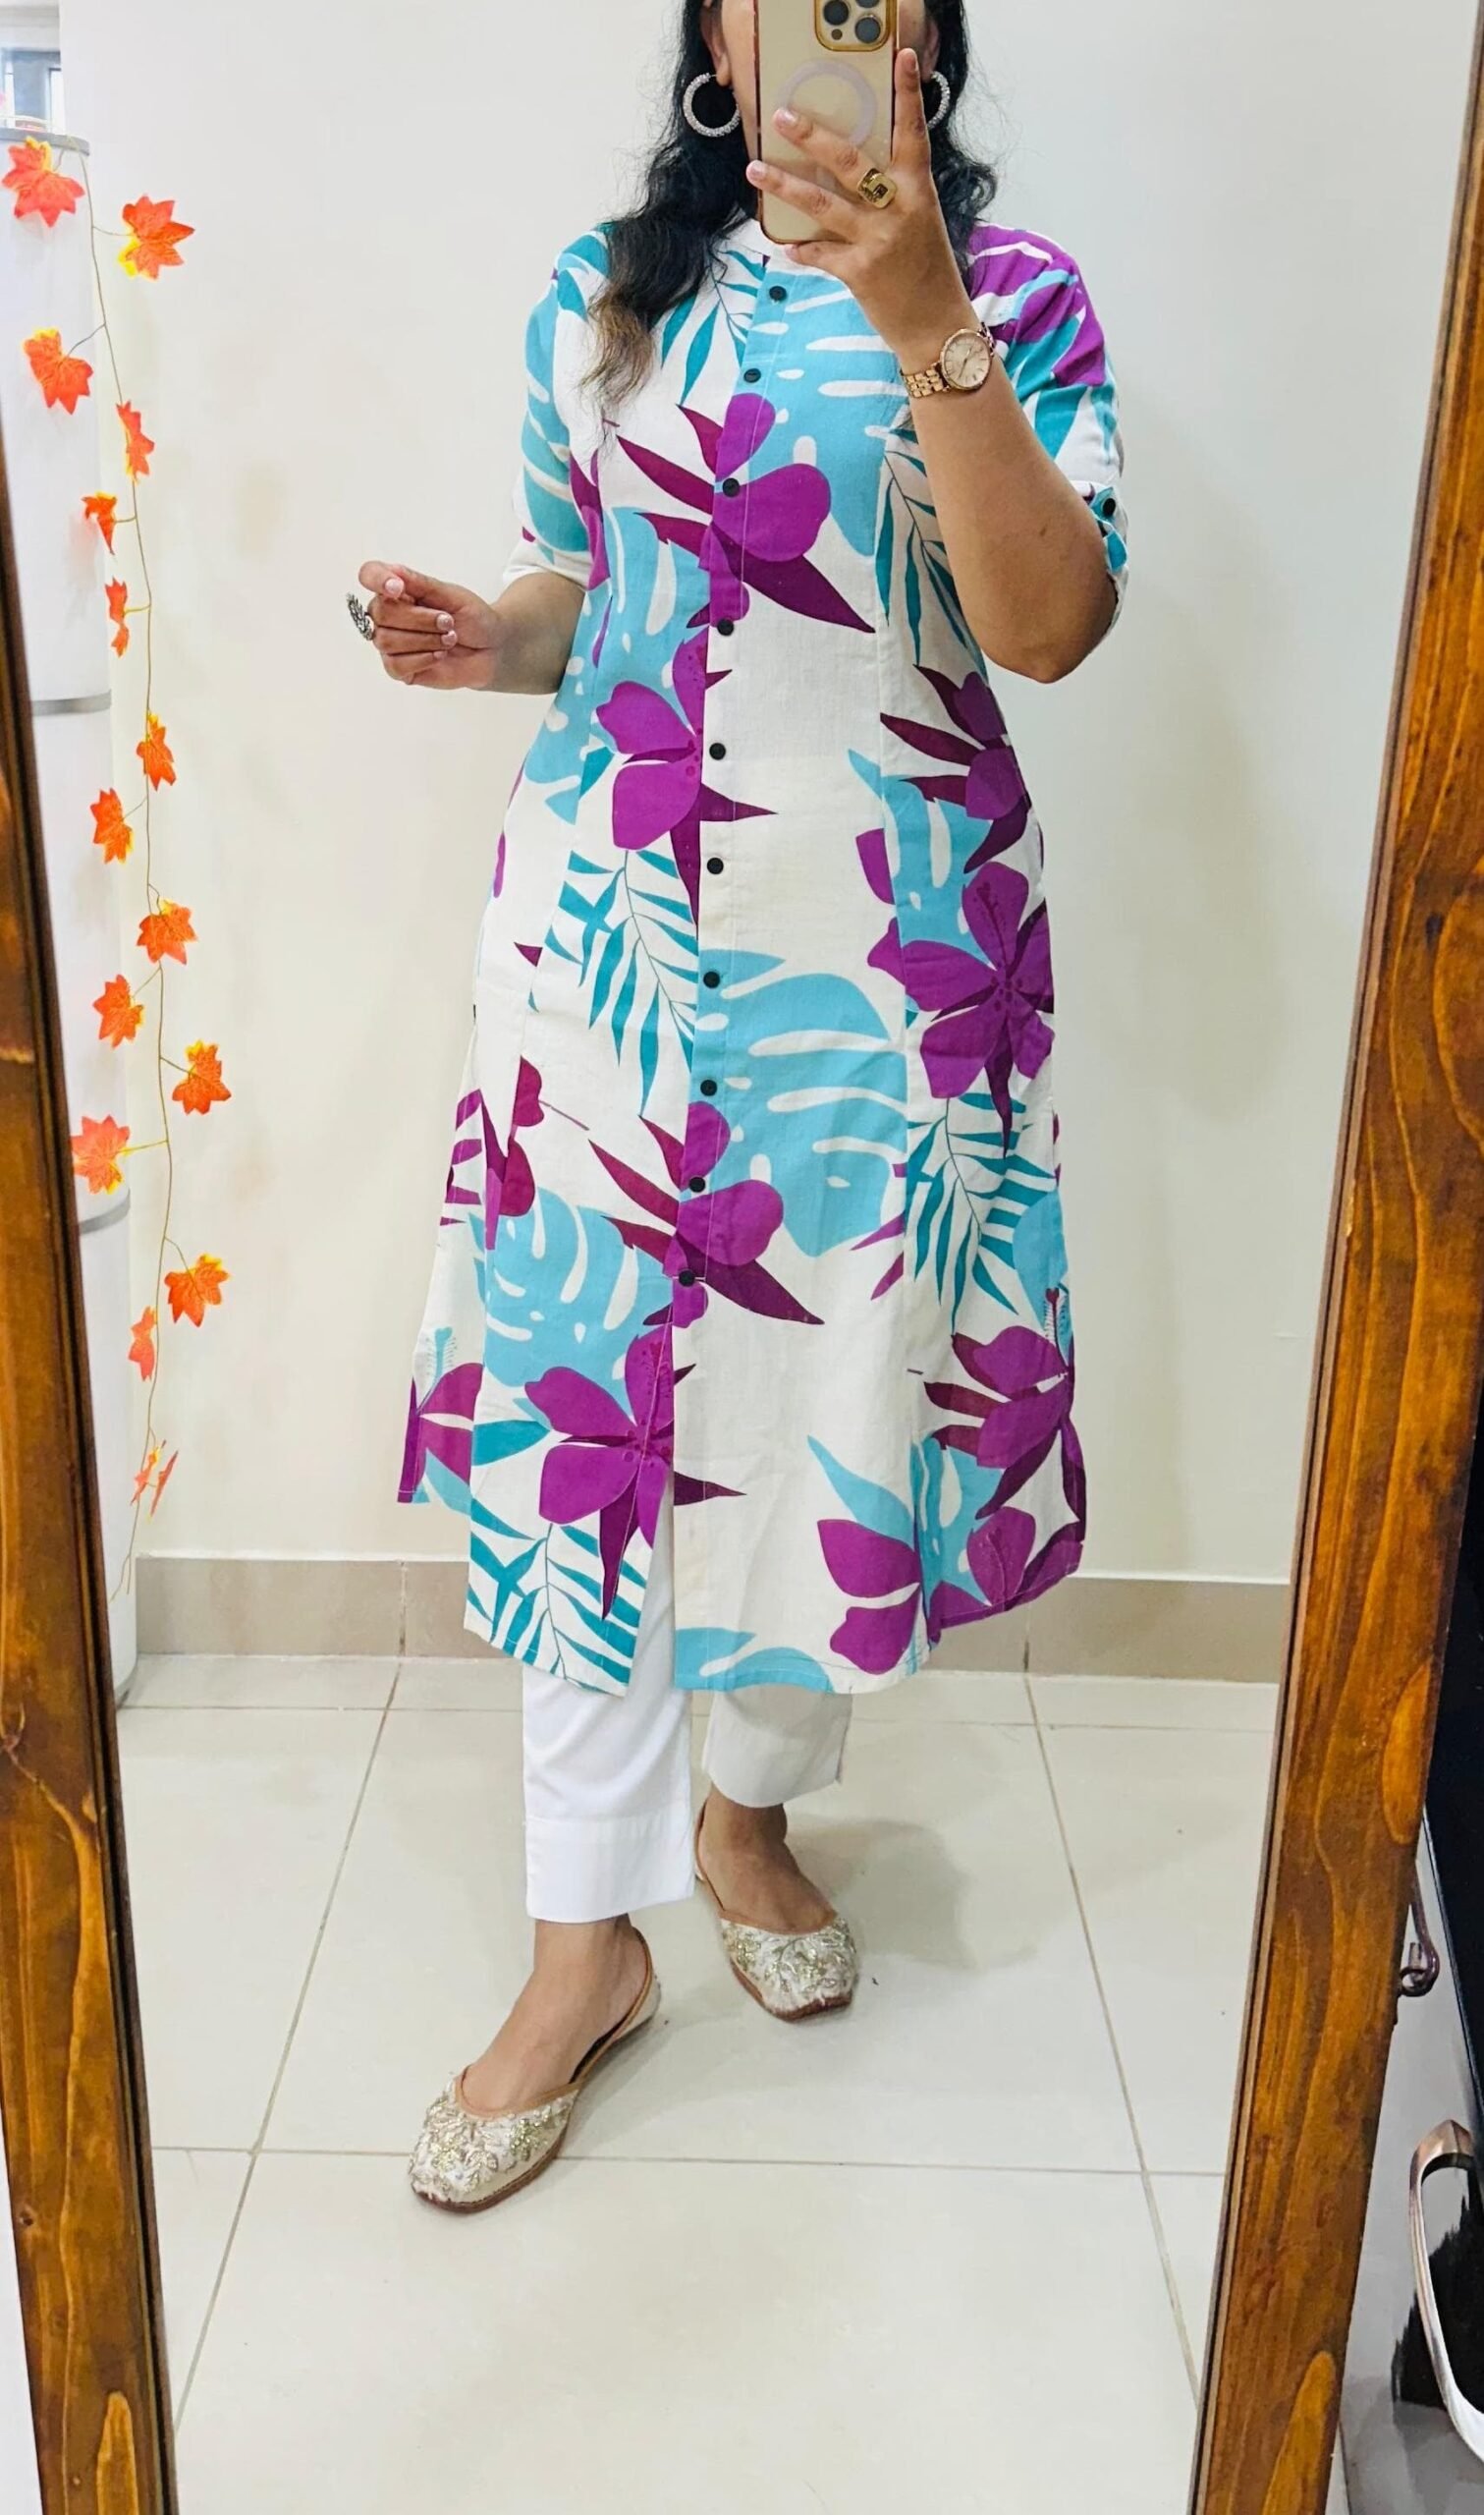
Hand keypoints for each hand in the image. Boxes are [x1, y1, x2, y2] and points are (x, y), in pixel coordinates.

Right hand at [356, 559, 501, 690]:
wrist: (491, 649)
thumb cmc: (471, 618)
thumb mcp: (452, 595)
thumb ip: (421, 584)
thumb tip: (393, 570)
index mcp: (398, 590)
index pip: (369, 575)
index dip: (377, 579)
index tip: (398, 588)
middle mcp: (389, 615)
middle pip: (380, 613)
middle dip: (419, 619)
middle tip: (448, 622)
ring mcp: (391, 643)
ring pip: (385, 640)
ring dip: (424, 640)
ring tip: (449, 639)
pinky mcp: (399, 668)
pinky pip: (395, 665)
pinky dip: (422, 659)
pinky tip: (440, 655)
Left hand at [748, 47, 976, 373]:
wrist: (936, 326)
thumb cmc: (926, 271)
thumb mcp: (919, 221)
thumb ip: (892, 194)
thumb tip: (850, 169)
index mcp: (918, 190)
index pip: (913, 133)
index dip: (908, 95)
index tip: (902, 58)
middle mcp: (899, 210)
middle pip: (850, 162)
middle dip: (813, 137)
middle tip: (782, 117)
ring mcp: (878, 241)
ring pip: (822, 205)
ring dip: (785, 186)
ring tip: (755, 170)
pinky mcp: (860, 272)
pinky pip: (819, 253)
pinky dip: (802, 249)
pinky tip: (785, 245)